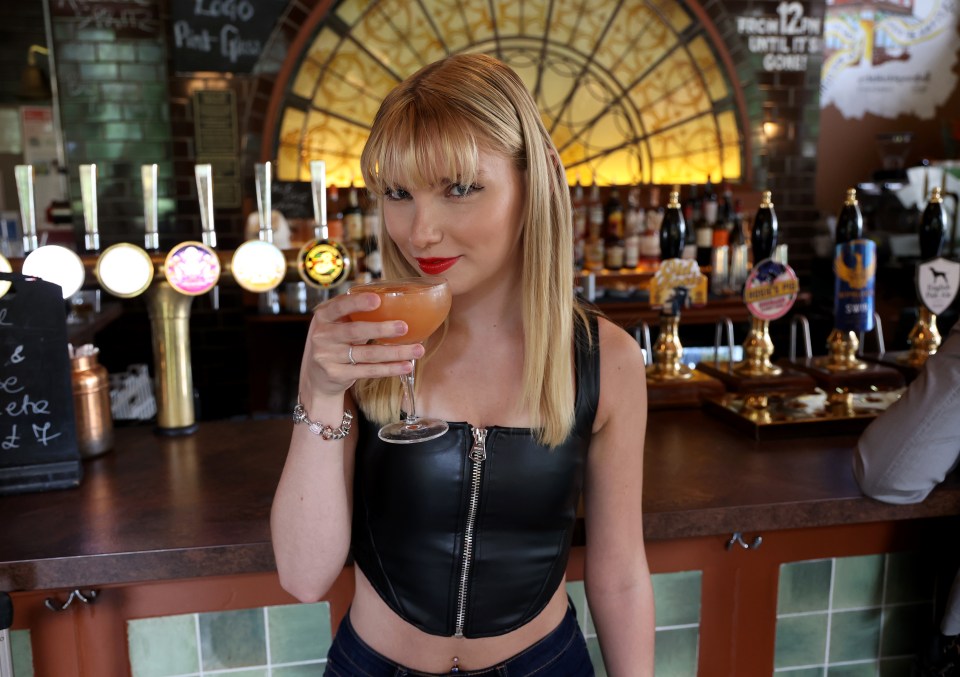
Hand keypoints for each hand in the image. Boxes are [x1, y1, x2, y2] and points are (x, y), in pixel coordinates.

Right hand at [299, 292, 423, 398]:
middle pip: (355, 331)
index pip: (339, 306)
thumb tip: (392, 297)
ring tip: (417, 349)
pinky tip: (406, 365)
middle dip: (381, 329)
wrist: (317, 376)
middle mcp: (323, 336)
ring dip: (395, 352)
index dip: (358, 303)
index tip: (377, 300)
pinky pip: (368, 371)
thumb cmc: (335, 341)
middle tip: (405, 327)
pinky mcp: (337, 375)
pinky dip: (389, 369)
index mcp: (323, 316)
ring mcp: (328, 357)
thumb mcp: (336, 323)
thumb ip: (353, 312)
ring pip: (367, 354)